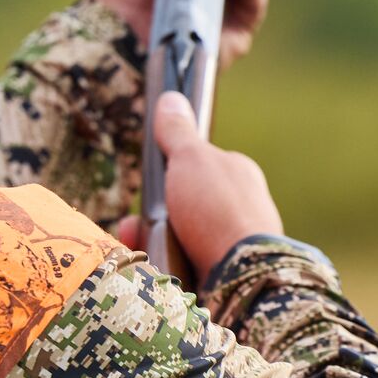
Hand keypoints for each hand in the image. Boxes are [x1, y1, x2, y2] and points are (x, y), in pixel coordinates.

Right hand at [115, 90, 282, 279]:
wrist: (243, 279)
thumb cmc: (218, 211)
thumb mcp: (191, 159)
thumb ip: (177, 132)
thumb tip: (172, 97)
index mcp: (238, 176)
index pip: (196, 168)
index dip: (167, 176)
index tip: (150, 185)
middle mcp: (240, 210)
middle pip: (181, 207)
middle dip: (152, 218)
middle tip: (134, 227)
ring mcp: (233, 248)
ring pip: (178, 240)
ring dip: (152, 245)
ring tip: (141, 253)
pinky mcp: (224, 279)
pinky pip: (183, 269)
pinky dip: (162, 271)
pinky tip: (153, 273)